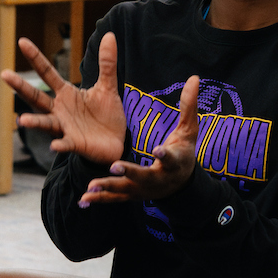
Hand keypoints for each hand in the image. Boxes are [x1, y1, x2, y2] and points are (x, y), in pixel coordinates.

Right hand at [1, 34, 201, 206]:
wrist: (117, 142)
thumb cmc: (107, 114)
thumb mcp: (108, 86)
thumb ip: (107, 63)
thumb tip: (109, 35)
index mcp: (66, 94)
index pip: (47, 73)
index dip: (35, 57)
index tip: (22, 41)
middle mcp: (60, 110)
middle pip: (36, 96)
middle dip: (21, 86)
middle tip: (5, 74)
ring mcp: (65, 127)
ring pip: (45, 122)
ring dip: (34, 121)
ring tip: (22, 120)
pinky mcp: (75, 143)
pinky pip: (65, 144)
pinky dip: (60, 144)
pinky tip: (54, 145)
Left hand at [83, 73, 199, 206]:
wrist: (181, 184)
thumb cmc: (184, 151)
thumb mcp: (189, 130)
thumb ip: (189, 105)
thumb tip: (194, 77)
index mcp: (175, 162)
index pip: (171, 158)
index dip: (166, 155)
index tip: (158, 150)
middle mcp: (159, 179)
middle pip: (144, 176)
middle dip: (130, 172)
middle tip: (114, 166)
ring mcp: (144, 190)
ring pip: (126, 190)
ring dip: (108, 188)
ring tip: (91, 186)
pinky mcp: (132, 195)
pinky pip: (115, 198)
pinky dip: (100, 199)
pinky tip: (83, 200)